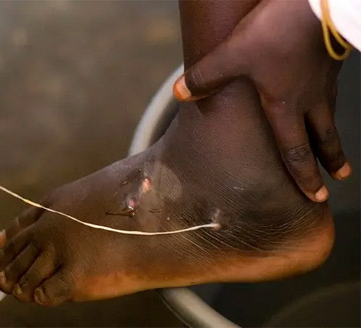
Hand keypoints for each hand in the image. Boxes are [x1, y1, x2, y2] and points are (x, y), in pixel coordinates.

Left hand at [173, 0, 350, 201]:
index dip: (305, 175)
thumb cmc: (276, 32)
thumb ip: (206, 76)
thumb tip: (180, 93)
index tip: (316, 195)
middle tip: (337, 179)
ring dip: (333, 137)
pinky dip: (329, 106)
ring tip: (337, 150)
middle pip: (323, 138)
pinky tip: (324, 99)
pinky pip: (331, 92)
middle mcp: (310, 100)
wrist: (317, 3)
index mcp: (285, 107)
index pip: (296, 150)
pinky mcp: (330, 61)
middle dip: (329, 161)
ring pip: (331, 117)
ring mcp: (324, 81)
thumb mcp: (232, 55)